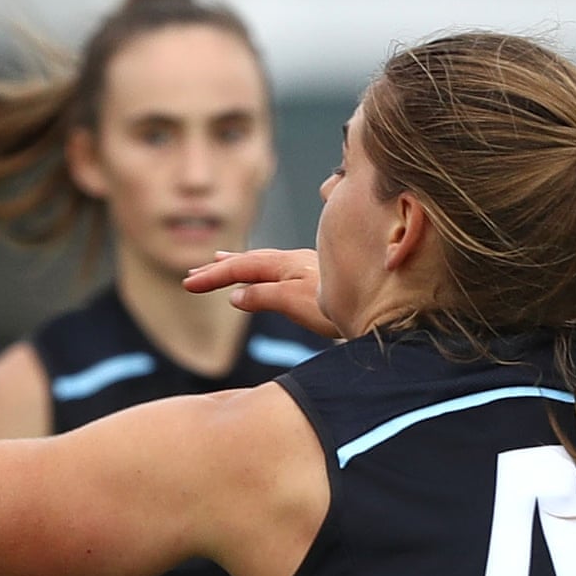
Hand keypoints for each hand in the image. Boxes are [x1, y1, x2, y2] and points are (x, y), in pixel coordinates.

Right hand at [185, 249, 339, 338]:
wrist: (385, 313)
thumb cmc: (343, 307)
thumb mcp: (296, 302)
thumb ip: (265, 296)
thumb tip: (235, 295)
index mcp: (287, 265)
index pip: (242, 267)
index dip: (215, 275)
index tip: (190, 283)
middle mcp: (296, 264)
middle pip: (250, 262)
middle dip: (221, 268)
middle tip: (194, 275)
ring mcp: (307, 271)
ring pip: (264, 265)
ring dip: (239, 266)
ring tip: (220, 263)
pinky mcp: (317, 283)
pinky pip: (278, 273)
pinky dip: (259, 274)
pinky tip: (263, 280)